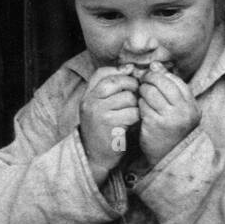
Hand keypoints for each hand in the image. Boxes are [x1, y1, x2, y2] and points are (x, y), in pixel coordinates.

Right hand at [79, 65, 139, 183]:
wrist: (94, 156)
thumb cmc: (101, 128)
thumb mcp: (97, 105)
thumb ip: (110, 86)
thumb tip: (131, 67)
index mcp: (87, 95)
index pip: (103, 73)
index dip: (120, 72)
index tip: (130, 78)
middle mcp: (90, 102)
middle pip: (118, 82)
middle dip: (132, 87)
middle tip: (135, 97)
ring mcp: (100, 114)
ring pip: (128, 97)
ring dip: (136, 105)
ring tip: (133, 112)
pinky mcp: (111, 126)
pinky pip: (132, 113)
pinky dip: (137, 117)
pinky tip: (133, 123)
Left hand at [137, 62, 201, 164]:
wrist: (171, 157)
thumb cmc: (174, 129)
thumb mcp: (180, 108)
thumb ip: (170, 87)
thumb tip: (154, 65)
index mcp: (191, 105)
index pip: (174, 80)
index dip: (161, 75)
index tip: (153, 76)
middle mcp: (182, 111)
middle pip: (161, 82)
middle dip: (149, 79)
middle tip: (144, 82)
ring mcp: (168, 118)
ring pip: (150, 92)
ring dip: (143, 91)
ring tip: (143, 96)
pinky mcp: (153, 124)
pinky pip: (142, 105)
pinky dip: (140, 104)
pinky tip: (142, 109)